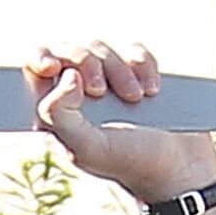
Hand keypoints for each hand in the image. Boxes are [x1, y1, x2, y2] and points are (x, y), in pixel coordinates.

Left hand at [30, 41, 215, 204]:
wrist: (178, 166)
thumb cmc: (129, 162)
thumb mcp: (87, 147)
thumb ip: (61, 116)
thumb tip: (65, 75)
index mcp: (59, 111)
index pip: (36, 70)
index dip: (39, 58)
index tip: (50, 66)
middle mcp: (79, 93)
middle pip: (71, 51)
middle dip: (87, 63)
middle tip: (101, 91)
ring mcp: (109, 80)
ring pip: (102, 48)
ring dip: (120, 70)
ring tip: (135, 98)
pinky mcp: (138, 72)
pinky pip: (134, 50)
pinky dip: (143, 65)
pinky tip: (152, 90)